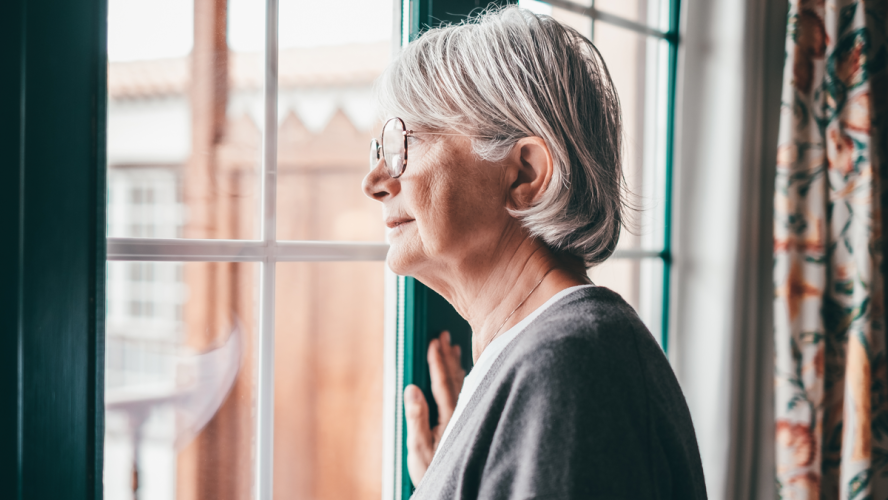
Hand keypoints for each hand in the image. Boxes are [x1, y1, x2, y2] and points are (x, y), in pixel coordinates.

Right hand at [404, 331, 465, 486]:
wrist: (454, 486)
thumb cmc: (430, 469)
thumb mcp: (418, 447)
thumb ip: (416, 417)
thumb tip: (411, 388)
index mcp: (448, 417)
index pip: (442, 383)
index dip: (437, 361)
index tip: (434, 341)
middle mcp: (460, 413)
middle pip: (454, 379)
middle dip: (447, 356)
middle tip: (443, 334)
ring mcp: (465, 416)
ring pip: (462, 383)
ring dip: (456, 364)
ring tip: (453, 346)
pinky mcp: (466, 420)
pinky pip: (466, 391)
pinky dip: (462, 378)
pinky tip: (463, 371)